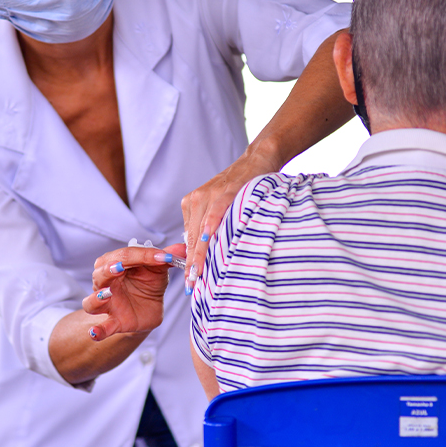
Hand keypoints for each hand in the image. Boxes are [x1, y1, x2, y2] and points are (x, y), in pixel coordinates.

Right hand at [84, 244, 186, 340]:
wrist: (149, 309)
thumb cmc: (148, 284)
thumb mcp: (159, 269)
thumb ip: (167, 258)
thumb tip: (182, 247)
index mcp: (116, 264)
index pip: (125, 255)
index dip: (144, 255)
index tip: (164, 257)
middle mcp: (106, 283)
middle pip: (100, 273)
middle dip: (109, 269)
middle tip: (120, 267)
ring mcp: (108, 303)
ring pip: (91, 301)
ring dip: (97, 297)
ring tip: (107, 294)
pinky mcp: (114, 322)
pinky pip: (101, 328)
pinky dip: (97, 331)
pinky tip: (95, 333)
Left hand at [181, 148, 276, 290]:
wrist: (258, 160)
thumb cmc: (243, 189)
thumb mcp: (221, 207)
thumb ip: (209, 227)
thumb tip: (200, 255)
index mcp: (192, 205)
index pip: (188, 239)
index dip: (189, 261)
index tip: (190, 283)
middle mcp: (196, 200)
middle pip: (191, 238)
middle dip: (192, 263)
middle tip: (192, 286)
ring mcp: (208, 194)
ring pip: (200, 230)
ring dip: (200, 254)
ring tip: (199, 276)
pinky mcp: (224, 191)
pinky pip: (214, 214)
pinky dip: (211, 231)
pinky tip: (208, 247)